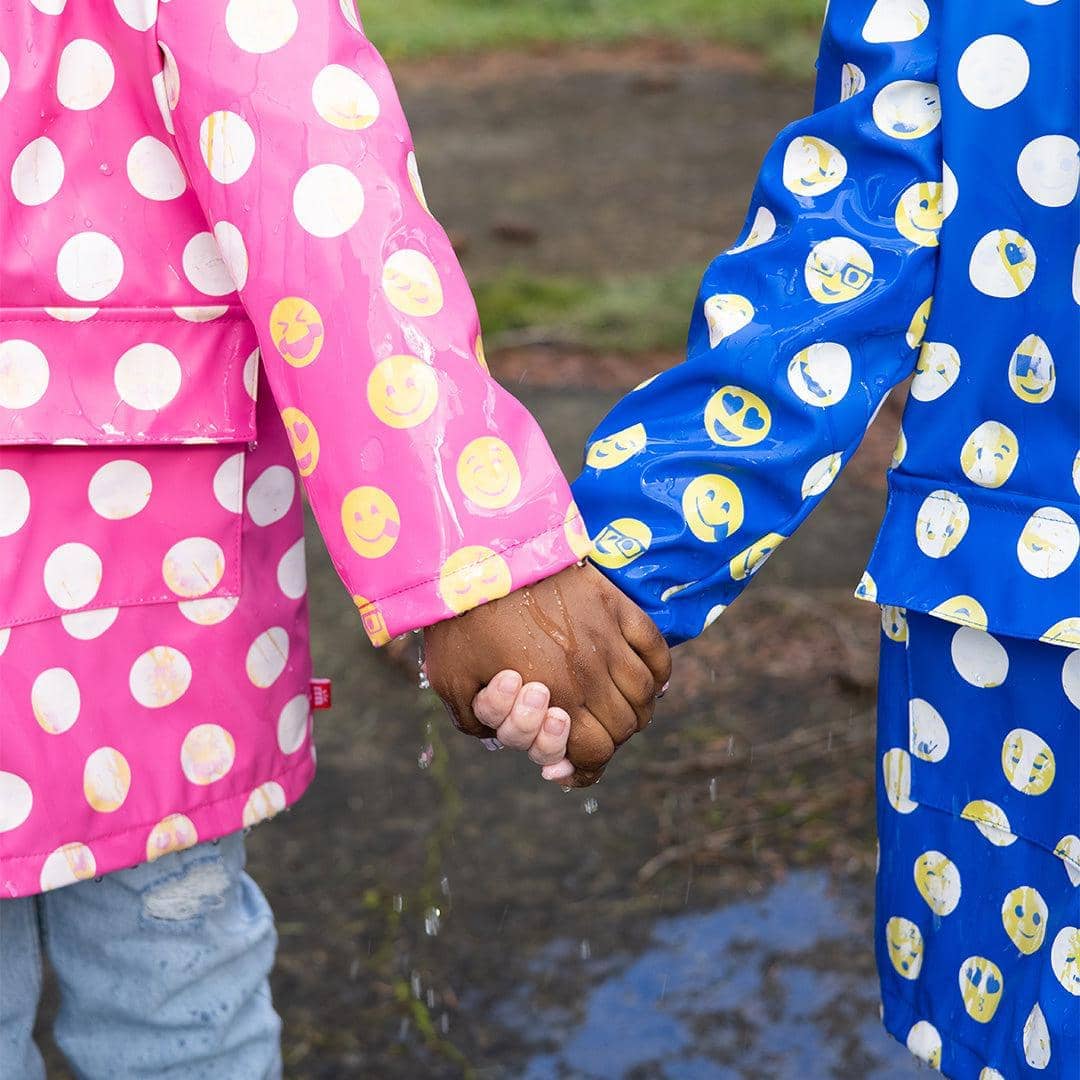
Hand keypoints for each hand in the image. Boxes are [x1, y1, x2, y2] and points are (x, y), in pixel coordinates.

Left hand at [424, 562, 670, 786]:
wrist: (483, 554)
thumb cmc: (462, 619)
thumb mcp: (451, 681)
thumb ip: (477, 721)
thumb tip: (500, 738)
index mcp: (553, 697)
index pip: (593, 752)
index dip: (585, 768)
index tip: (569, 767)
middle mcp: (590, 674)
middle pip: (623, 727)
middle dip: (607, 741)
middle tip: (589, 736)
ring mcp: (608, 639)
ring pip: (644, 694)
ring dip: (636, 711)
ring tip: (619, 711)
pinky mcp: (616, 607)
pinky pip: (655, 650)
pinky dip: (659, 672)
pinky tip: (651, 682)